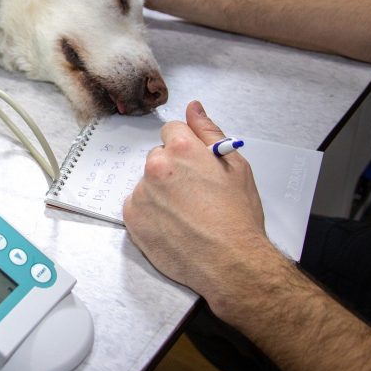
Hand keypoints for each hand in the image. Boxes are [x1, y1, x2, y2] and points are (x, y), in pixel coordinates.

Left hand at [123, 101, 285, 316]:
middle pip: (158, 157)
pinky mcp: (132, 217)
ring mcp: (141, 193)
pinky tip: (172, 225)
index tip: (194, 165)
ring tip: (186, 214)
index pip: (171, 131)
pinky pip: (137, 205)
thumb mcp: (235, 166)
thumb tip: (193, 108)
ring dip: (161, 192)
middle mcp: (156, 167)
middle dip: (172, 170)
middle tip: (195, 194)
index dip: (186, 148)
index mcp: (181, 149)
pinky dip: (151, 213)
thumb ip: (209, 132)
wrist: (230, 263)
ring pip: (147, 183)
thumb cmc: (237, 218)